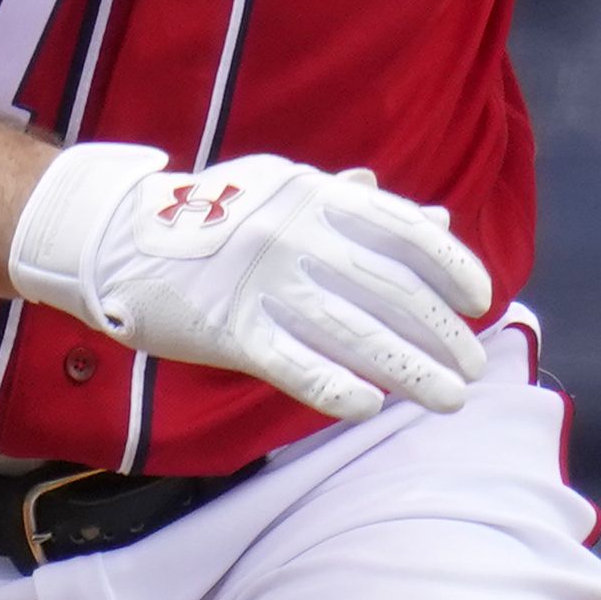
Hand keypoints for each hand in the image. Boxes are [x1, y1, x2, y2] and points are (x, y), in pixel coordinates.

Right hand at [10, 144, 490, 423]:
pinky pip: (292, 364)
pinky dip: (335, 387)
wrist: (119, 234)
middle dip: (440, 333)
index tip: (482, 301)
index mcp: (317, 196)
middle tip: (472, 367)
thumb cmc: (219, 214)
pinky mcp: (227, 329)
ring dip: (409, 370)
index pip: (404, 232)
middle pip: (390, 290)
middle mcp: (298, 235)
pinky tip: (370, 407)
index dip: (451, 267)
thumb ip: (364, 209)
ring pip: (353, 334)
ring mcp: (263, 283)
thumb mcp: (292, 191)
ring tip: (448, 398)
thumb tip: (439, 222)